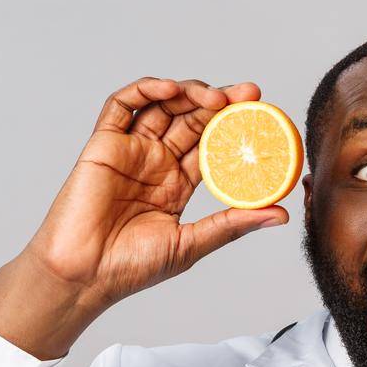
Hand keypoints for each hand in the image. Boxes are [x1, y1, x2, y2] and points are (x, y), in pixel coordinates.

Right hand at [0, 78, 287, 358]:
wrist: (85, 275)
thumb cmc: (131, 267)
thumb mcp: (192, 244)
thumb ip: (232, 224)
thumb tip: (281, 214)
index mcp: (176, 184)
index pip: (211, 144)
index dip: (235, 127)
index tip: (263, 116)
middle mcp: (155, 163)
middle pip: (192, 119)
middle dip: (221, 102)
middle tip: (251, 95)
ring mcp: (130, 151)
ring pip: (163, 106)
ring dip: (190, 93)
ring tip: (217, 97)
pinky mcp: (103, 144)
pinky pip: (122, 106)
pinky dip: (146, 91)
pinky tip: (172, 91)